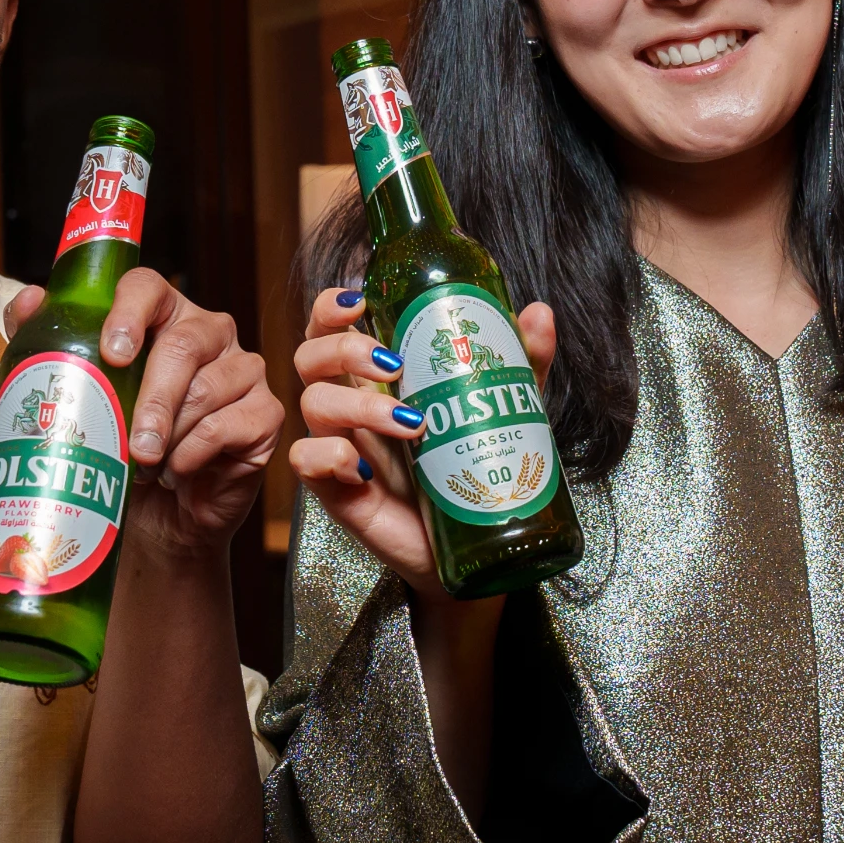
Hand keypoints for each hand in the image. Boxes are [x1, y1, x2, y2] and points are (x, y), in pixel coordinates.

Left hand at [1, 268, 278, 567]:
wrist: (156, 516)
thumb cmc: (117, 448)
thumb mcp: (76, 399)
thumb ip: (48, 345)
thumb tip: (30, 302)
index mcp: (163, 315)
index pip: (149, 287)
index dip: (130, 312)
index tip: (112, 353)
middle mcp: (209, 333)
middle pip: (183, 344)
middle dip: (152, 398)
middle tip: (133, 444)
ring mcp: (243, 370)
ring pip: (207, 388)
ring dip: (170, 434)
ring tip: (147, 465)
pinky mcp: (265, 413)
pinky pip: (231, 425)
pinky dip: (196, 453)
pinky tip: (179, 471)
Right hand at [283, 282, 562, 610]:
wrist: (477, 542)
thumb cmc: (474, 464)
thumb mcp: (503, 406)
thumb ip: (518, 362)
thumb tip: (538, 313)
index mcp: (376, 378)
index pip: (331, 328)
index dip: (331, 306)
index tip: (361, 300)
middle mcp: (350, 406)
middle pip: (310, 356)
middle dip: (345, 348)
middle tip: (395, 366)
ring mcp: (340, 446)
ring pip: (312, 404)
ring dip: (358, 405)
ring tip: (412, 424)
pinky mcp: (336, 491)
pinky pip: (305, 461)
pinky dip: (330, 457)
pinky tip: (364, 469)